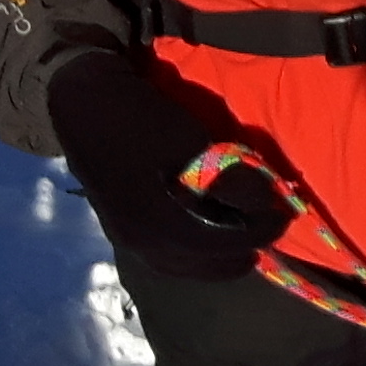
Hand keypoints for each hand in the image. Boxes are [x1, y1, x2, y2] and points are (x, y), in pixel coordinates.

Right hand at [46, 48, 289, 281]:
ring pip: (180, 264)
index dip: (260, 232)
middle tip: (266, 235)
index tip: (284, 216)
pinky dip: (191, 252)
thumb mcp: (191, 143)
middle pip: (201, 265)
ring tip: (240, 245)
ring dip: (214, 259)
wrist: (81, 100)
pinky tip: (203, 237)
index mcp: (157, 225)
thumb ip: (230, 182)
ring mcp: (125, 237)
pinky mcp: (119, 226)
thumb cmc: (138, 118)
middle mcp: (139, 242)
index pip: (223, 244)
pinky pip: (163, 255)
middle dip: (239, 253)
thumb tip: (265, 204)